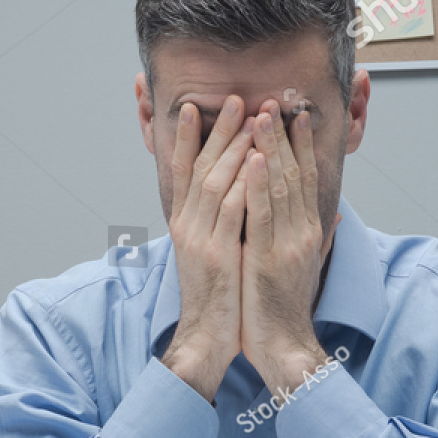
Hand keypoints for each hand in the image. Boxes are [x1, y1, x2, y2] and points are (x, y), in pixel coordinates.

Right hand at [161, 95, 253, 401]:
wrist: (207, 337)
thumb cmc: (218, 297)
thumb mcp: (212, 254)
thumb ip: (219, 224)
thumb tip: (234, 199)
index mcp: (184, 225)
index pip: (182, 172)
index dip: (187, 139)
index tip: (194, 108)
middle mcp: (186, 226)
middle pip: (199, 168)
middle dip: (217, 132)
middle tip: (234, 100)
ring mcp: (199, 240)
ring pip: (215, 182)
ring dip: (234, 148)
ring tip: (251, 119)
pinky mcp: (216, 255)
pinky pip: (231, 210)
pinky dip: (243, 182)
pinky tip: (255, 160)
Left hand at [240, 102, 339, 395]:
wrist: (284, 346)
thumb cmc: (285, 310)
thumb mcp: (306, 268)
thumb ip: (321, 239)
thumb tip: (335, 217)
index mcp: (309, 232)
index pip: (306, 179)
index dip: (301, 145)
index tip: (295, 115)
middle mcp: (303, 232)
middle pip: (295, 174)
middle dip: (285, 135)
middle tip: (276, 100)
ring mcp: (288, 243)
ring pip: (279, 186)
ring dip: (270, 147)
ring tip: (263, 115)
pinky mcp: (269, 258)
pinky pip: (261, 213)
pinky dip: (256, 183)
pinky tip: (251, 157)